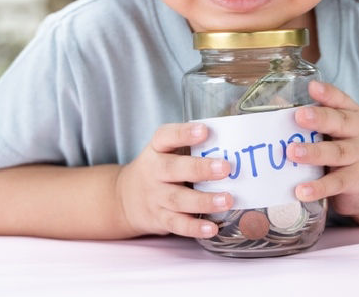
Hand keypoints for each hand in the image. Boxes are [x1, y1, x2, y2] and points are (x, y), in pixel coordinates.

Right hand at [115, 122, 233, 237]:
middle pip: (173, 169)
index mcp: (156, 149)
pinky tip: (212, 228)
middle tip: (226, 168)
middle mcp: (153, 171)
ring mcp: (155, 197)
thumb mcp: (167, 152)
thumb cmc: (159, 169)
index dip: (184, 133)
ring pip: (178, 199)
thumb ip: (191, 148)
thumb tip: (233, 146)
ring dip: (204, 201)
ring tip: (226, 199)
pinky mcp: (160, 218)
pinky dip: (194, 227)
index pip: (166, 136)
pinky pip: (177, 224)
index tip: (204, 130)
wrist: (126, 198)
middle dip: (200, 169)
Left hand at [290, 80, 358, 216]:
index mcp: (353, 116)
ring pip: (337, 153)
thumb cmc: (343, 152)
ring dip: (314, 152)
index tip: (312, 87)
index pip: (341, 100)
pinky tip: (302, 190)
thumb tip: (276, 102)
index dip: (327, 94)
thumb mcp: (333, 133)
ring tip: (292, 152)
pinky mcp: (356, 181)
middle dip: (320, 119)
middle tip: (299, 116)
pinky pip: (336, 183)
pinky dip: (318, 187)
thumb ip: (312, 120)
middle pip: (341, 123)